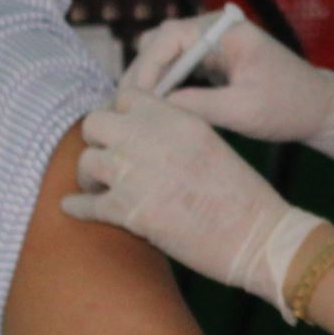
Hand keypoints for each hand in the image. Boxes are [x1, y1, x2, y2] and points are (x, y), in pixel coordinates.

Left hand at [62, 89, 326, 309]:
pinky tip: (74, 208)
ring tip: (96, 187)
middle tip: (106, 157)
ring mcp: (137, 175)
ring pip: (87, 161)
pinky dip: (77, 207)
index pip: (128, 96)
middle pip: (96, 122)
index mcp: (177, 119)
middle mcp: (152, 139)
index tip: (121, 131)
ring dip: (89, 176)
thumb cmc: (244, 198)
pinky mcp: (129, 212)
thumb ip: (174, 134)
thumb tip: (143, 138)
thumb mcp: (210, 146)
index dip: (119, 114)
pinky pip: (85, 204)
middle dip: (98, 140)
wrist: (259, 237)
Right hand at [124, 12, 333, 161]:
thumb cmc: (290, 106)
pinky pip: (177, 68)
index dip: (145, 68)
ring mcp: (213, 43)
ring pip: (165, 55)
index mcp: (225, 30)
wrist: (322, 109)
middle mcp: (215, 29)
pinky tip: (156, 112)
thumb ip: (197, 105)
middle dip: (141, 75)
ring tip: (137, 113)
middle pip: (160, 43)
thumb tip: (154, 108)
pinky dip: (165, 86)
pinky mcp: (214, 61)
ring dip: (151, 81)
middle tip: (125, 110)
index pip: (168, 38)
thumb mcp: (243, 110)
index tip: (132, 99)